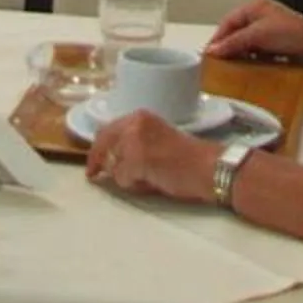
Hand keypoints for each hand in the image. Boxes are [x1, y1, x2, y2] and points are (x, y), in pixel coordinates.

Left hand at [82, 110, 214, 202]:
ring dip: (123, 176)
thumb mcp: (156, 140)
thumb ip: (133, 144)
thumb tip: (109, 161)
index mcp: (140, 116)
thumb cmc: (189, 159)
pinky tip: (152, 183)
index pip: (107, 130)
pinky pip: (121, 179)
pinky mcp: (137, 160)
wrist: (209, 167)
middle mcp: (134, 123)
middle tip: (93, 175)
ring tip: (146, 180)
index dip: (98, 148)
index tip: (94, 162)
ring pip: (112, 164)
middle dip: (97, 160)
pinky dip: (132, 185)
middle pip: (103, 143)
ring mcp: (134, 140)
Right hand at [206, 0, 302, 63]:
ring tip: (231, 67)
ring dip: (239, 54)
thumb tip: (214, 50)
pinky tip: (248, 68)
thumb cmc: (292, 33)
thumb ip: (234, 42)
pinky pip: (257, 52)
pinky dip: (251, 59)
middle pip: (236, 32)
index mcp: (254, 7)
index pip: (228, 22)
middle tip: (219, 62)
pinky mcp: (276, 44)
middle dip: (228, 47)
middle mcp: (261, 17)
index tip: (210, 54)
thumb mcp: (257, 35)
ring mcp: (269, 31)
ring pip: (246, 43)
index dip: (218, 38)